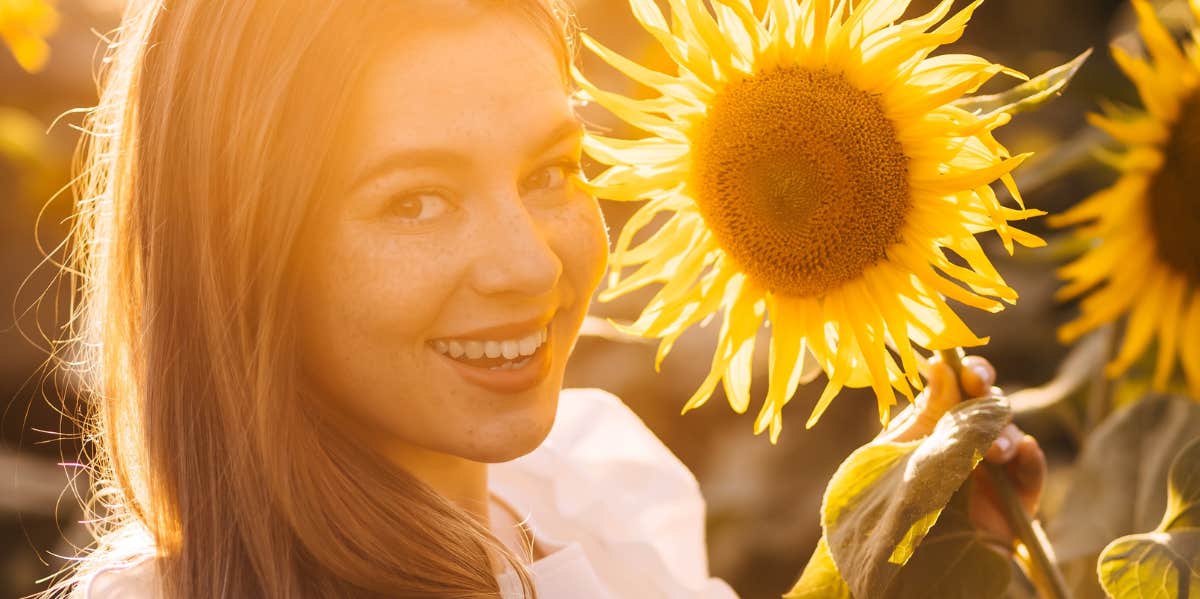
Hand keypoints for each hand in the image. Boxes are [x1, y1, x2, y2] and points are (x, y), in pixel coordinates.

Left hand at [879, 355, 1045, 548]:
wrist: (895, 564)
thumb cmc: (884, 504)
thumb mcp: (899, 455)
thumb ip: (926, 415)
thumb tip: (940, 366)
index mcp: (933, 426)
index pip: (959, 389)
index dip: (972, 374)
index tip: (972, 373)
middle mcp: (964, 443)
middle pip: (991, 407)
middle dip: (991, 400)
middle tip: (985, 399)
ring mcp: (989, 474)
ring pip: (1012, 437)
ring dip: (1006, 435)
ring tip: (994, 451)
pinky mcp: (1011, 505)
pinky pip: (1031, 478)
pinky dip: (1032, 463)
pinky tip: (1025, 453)